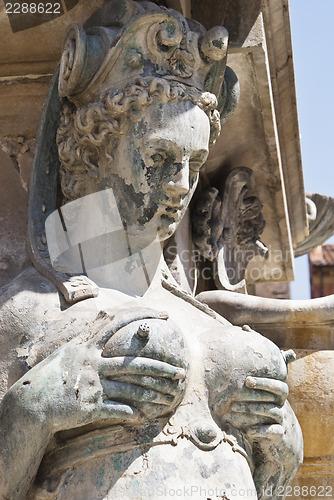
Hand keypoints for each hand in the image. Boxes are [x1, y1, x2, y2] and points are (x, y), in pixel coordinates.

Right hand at [9, 310, 186, 433]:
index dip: (143, 315)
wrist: (31, 403)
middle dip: (161, 368)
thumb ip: (88, 336)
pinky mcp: (90, 406)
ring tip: (169, 398)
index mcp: (88, 346)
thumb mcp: (68, 351)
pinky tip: (142, 416)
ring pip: (131, 388)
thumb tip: (103, 317)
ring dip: (153, 394)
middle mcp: (92, 362)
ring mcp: (92, 384)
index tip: (164, 314)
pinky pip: (117, 410)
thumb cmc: (51, 375)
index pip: (119, 322)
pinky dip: (131, 413)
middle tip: (181, 373)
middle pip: (135, 363)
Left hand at [223, 375, 288, 442]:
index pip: (278, 384)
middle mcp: (282, 405)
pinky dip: (261, 430)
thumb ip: (245, 392)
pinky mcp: (279, 435)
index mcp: (276, 396)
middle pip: (281, 391)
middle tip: (243, 386)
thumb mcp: (253, 403)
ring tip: (233, 407)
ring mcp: (283, 420)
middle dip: (262, 386)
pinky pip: (276, 431)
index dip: (265, 381)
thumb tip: (224, 378)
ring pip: (274, 410)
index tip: (247, 380)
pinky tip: (248, 430)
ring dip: (253, 408)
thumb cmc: (256, 417)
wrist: (272, 440)